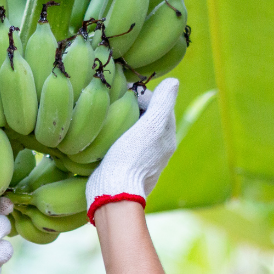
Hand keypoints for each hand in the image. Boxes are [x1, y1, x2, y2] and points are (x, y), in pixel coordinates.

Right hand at [85, 79, 178, 224]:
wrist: (114, 193)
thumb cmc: (132, 157)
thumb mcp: (151, 126)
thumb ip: (163, 103)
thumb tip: (173, 81)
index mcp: (167, 137)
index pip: (158, 103)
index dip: (142, 93)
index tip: (123, 90)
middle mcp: (157, 147)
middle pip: (145, 115)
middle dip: (131, 106)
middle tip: (112, 99)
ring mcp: (141, 158)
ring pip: (132, 129)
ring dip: (121, 120)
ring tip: (104, 113)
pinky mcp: (124, 165)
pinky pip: (121, 142)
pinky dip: (113, 134)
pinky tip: (100, 133)